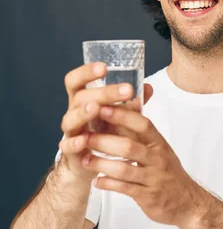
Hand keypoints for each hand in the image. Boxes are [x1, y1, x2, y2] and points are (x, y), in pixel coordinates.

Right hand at [58, 62, 152, 181]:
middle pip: (81, 97)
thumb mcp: (116, 115)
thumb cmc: (103, 131)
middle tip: (126, 90)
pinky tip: (84, 140)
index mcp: (83, 99)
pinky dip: (75, 143)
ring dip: (83, 113)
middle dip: (103, 92)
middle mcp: (73, 112)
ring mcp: (70, 131)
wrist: (88, 161)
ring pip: (71, 119)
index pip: (76, 80)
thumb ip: (129, 103)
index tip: (104, 67)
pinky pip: (68, 145)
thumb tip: (148, 87)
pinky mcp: (70, 151)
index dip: (86, 72)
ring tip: (96, 108)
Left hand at [80, 105, 210, 227]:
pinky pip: (125, 189)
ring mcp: (153, 178)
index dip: (122, 116)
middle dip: (104, 141)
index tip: (102, 108)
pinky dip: (108, 184)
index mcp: (159, 143)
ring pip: (124, 169)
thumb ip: (140, 134)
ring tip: (84, 160)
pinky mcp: (148, 196)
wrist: (188, 202)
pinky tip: (96, 181)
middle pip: (129, 146)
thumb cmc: (168, 172)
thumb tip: (120, 110)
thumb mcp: (159, 150)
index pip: (142, 124)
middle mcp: (157, 159)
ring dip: (102, 164)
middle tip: (84, 136)